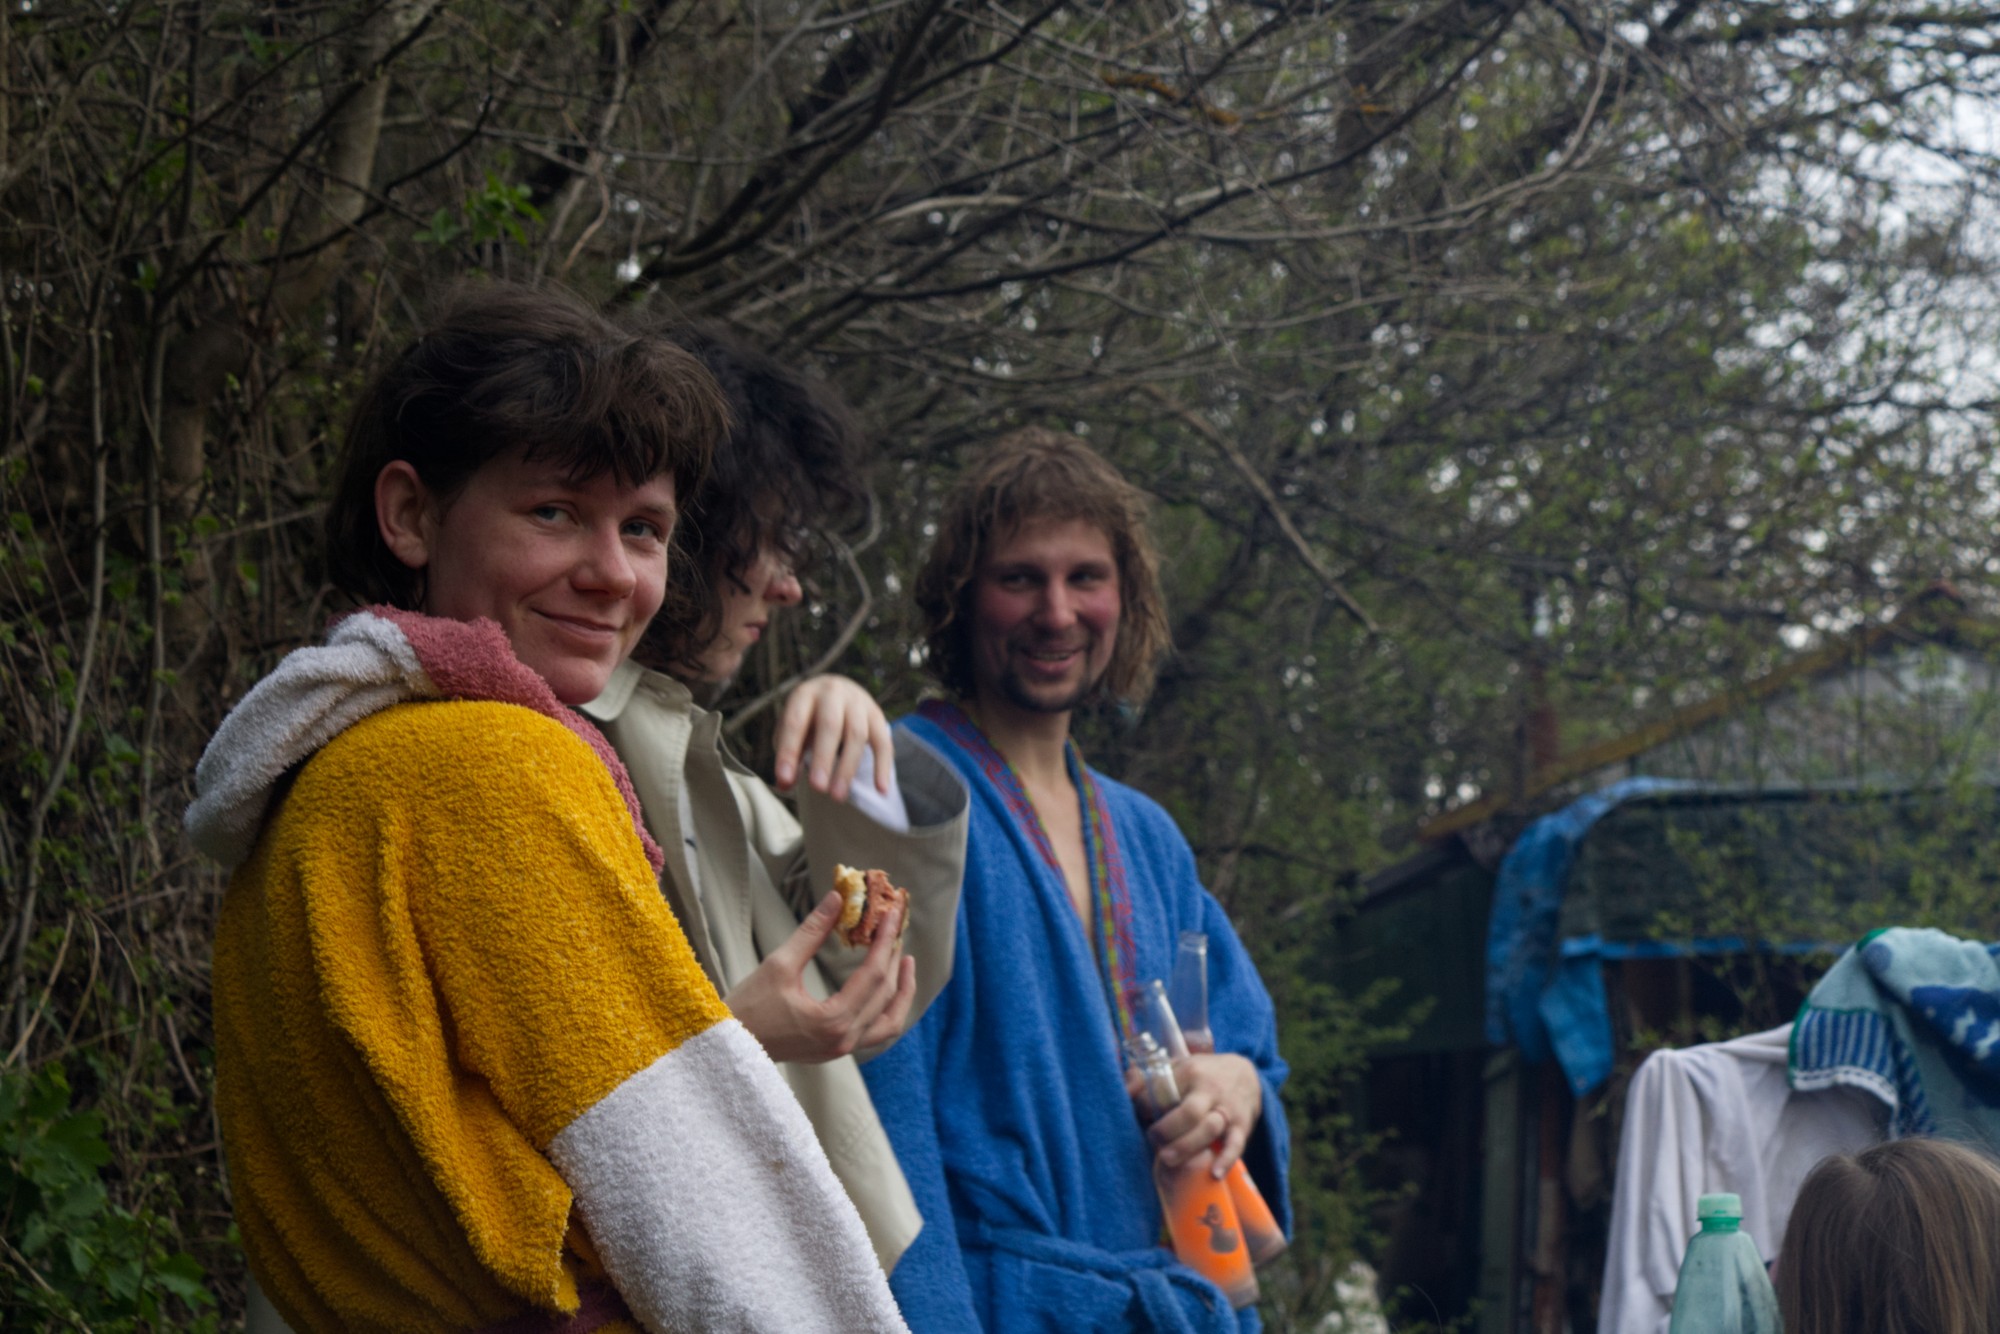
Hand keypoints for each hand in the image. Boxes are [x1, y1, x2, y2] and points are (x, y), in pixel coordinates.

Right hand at [724, 890, 915, 1063]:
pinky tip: (886, 989)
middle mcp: (844, 1039)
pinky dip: (887, 1009)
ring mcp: (842, 1049)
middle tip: (896, 927)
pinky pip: (875, 1033)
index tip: (893, 915)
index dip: (885, 940)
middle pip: (885, 994)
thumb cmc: (748, 1006)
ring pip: (889, 1022)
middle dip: (894, 957)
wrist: (727, 1046)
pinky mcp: (835, 1051)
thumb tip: (837, 898)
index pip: (873, 974)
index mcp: (832, 1020)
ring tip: (904, 960)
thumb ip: (813, 931)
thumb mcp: (780, 963)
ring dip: (901, 991)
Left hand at [772, 675, 893, 801]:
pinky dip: (882, 767)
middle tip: (817, 788)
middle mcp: (833, 693)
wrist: (835, 691)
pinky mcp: (877, 716)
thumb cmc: (808, 718)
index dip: (789, 751)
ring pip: (857, 735)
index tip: (785, 779)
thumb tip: (784, 785)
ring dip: (847, 768)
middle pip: (830, 726)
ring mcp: (858, 702)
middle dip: (823, 758)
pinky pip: (883, 743)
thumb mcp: (792, 730)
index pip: (795, 722)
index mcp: (805, 694)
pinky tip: (881, 790)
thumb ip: (789, 756)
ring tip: (837, 797)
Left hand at [1145, 1053, 1262, 1177]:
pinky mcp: (1242, 1126)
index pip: (1162, 1090)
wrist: (1246, 1074)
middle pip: (1188, 1113)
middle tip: (1153, 1141)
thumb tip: (1124, 1091)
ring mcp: (1227, 1109)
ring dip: (1187, 1147)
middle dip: (1167, 1131)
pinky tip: (1214, 1173)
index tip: (1140, 1117)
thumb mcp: (1177, 1067)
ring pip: (1209, 1129)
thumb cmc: (1202, 1075)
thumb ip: (1147, 1079)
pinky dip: (1226, 1160)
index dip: (1145, 1107)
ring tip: (1168, 1160)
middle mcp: (1209, 1090)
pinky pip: (1236, 1144)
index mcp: (1189, 1072)